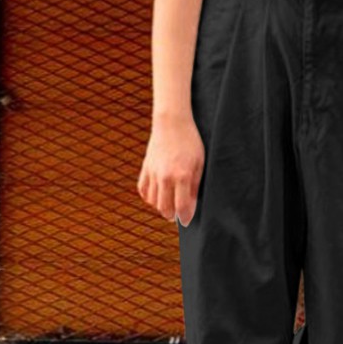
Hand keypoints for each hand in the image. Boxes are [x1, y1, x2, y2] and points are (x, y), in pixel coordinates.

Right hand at [137, 112, 204, 226]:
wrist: (172, 123)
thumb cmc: (190, 142)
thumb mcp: (199, 164)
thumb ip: (194, 187)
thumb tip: (190, 207)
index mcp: (182, 176)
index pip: (182, 207)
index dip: (185, 217)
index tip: (186, 220)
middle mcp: (165, 177)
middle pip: (165, 208)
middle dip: (172, 215)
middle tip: (177, 214)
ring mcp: (153, 173)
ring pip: (153, 202)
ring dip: (161, 207)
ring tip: (169, 203)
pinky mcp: (145, 168)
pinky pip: (143, 190)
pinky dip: (149, 197)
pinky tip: (157, 195)